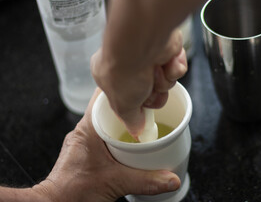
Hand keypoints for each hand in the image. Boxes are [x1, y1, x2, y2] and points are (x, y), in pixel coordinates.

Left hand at [32, 89, 180, 201]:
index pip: (104, 96)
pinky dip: (122, 134)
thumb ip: (146, 180)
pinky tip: (134, 142)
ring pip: (110, 120)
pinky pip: (108, 134)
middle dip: (131, 105)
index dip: (123, 87)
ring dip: (127, 120)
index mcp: (88, 128)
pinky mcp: (90, 149)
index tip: (141, 88)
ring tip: (146, 121)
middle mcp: (86, 129)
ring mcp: (87, 139)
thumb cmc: (72, 191)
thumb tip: (171, 178)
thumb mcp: (115, 182)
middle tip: (150, 105)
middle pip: (111, 107)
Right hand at [91, 29, 186, 136]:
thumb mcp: (123, 105)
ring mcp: (148, 56)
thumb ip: (130, 119)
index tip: (141, 109)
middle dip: (154, 95)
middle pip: (149, 92)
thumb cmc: (125, 70)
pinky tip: (166, 62)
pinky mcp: (166, 49)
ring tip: (155, 72)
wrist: (143, 43)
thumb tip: (136, 131)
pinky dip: (174, 68)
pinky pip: (177, 69)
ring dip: (164, 82)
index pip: (127, 98)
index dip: (137, 105)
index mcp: (110, 75)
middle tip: (149, 90)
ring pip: (165, 82)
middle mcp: (129, 64)